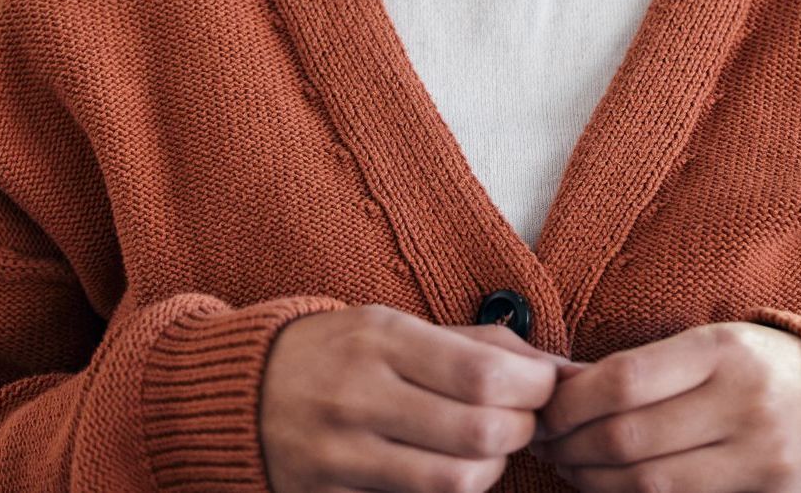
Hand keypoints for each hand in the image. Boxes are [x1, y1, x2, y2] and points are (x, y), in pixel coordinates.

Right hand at [259, 303, 571, 492]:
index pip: (483, 372)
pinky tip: (448, 466)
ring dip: (492, 467)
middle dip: (521, 429)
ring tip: (488, 446)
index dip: (533, 386)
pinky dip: (449, 490)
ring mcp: (344, 451)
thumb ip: (475, 343)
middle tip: (522, 418)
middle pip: (478, 430)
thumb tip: (556, 366)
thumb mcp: (396, 325)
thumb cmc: (338, 350)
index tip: (544, 384)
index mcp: (382, 337)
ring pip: (455, 480)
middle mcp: (362, 393)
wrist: (244, 390)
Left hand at [527, 321, 800, 492]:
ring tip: (569, 465)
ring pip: (650, 485)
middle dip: (572, 445)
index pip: (624, 380)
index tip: (544, 406)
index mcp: (723, 350)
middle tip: (545, 441)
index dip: (571, 401)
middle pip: (630, 439)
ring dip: (594, 481)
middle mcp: (744, 404)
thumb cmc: (758, 364)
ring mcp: (760, 459)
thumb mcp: (710, 342)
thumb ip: (644, 365)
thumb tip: (563, 386)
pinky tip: (610, 488)